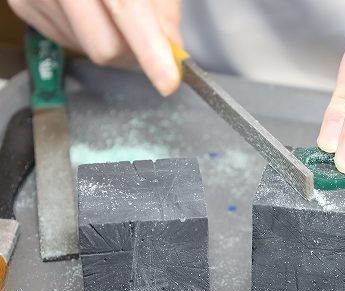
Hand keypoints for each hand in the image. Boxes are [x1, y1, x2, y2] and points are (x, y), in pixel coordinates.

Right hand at [8, 0, 181, 95]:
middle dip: (134, 54)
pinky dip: (88, 35)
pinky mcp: (23, 5)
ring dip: (111, 41)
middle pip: (105, 47)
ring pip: (88, 50)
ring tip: (112, 11)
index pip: (126, 9)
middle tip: (150, 42)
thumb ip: (164, 10)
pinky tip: (90, 11)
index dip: (150, 49)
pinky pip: (68, 42)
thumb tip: (173, 50)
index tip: (168, 81)